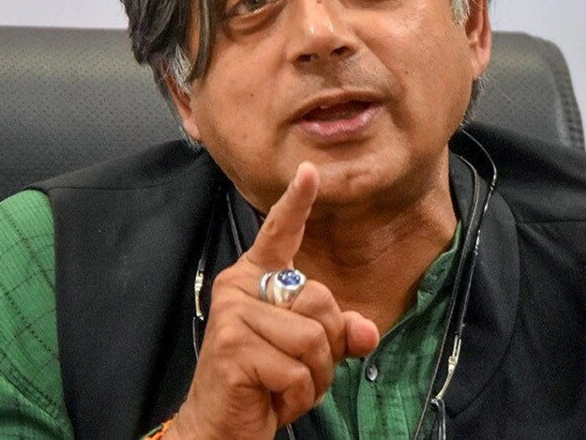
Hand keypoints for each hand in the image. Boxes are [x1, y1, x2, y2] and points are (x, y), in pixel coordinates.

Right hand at [167, 162, 379, 438]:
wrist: (219, 428)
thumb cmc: (263, 384)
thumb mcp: (308, 354)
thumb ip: (338, 334)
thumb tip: (366, 332)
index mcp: (255, 279)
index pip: (279, 234)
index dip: (296, 203)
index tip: (310, 172)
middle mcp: (239, 288)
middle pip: (320, 300)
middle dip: (326, 348)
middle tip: (297, 372)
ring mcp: (233, 316)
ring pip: (313, 339)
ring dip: (313, 377)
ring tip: (283, 387)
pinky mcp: (233, 348)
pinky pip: (298, 370)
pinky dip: (297, 396)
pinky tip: (273, 401)